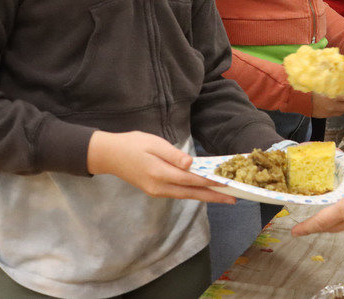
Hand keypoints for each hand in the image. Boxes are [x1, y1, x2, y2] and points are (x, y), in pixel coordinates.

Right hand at [86, 130, 238, 203]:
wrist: (109, 155)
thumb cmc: (132, 144)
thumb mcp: (154, 144)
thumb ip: (173, 155)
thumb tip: (191, 164)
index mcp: (160, 174)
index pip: (191, 179)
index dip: (210, 181)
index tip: (227, 183)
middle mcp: (159, 187)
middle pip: (192, 193)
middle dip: (214, 196)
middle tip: (234, 198)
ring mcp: (157, 191)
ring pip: (186, 195)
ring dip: (205, 195)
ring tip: (223, 196)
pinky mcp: (155, 190)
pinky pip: (179, 193)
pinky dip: (193, 192)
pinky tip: (203, 190)